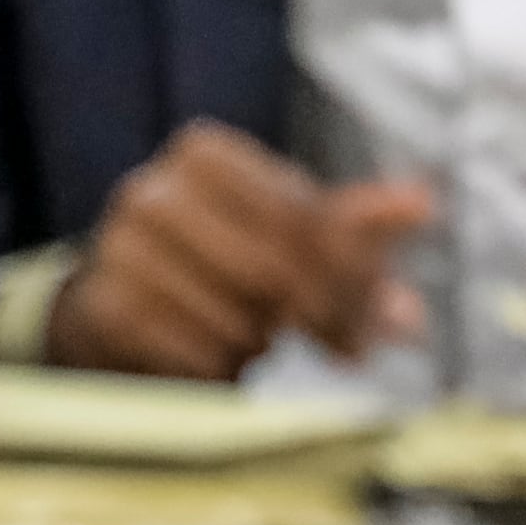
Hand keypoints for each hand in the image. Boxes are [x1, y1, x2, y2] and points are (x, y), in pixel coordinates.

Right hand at [45, 120, 431, 377]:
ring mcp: (120, 248)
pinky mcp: (105, 308)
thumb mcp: (291, 236)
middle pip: (275, 269)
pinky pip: (198, 356)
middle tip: (342, 347)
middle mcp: (152, 190)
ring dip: (265, 347)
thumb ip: (355, 226)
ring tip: (261, 342)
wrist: (116, 309)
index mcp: (204, 154)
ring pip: (239, 320)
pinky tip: (219, 360)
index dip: (348, 277)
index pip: (301, 217)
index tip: (373, 319)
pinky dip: (223, 371)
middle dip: (319, 318)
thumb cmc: (223, 262)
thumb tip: (420, 202)